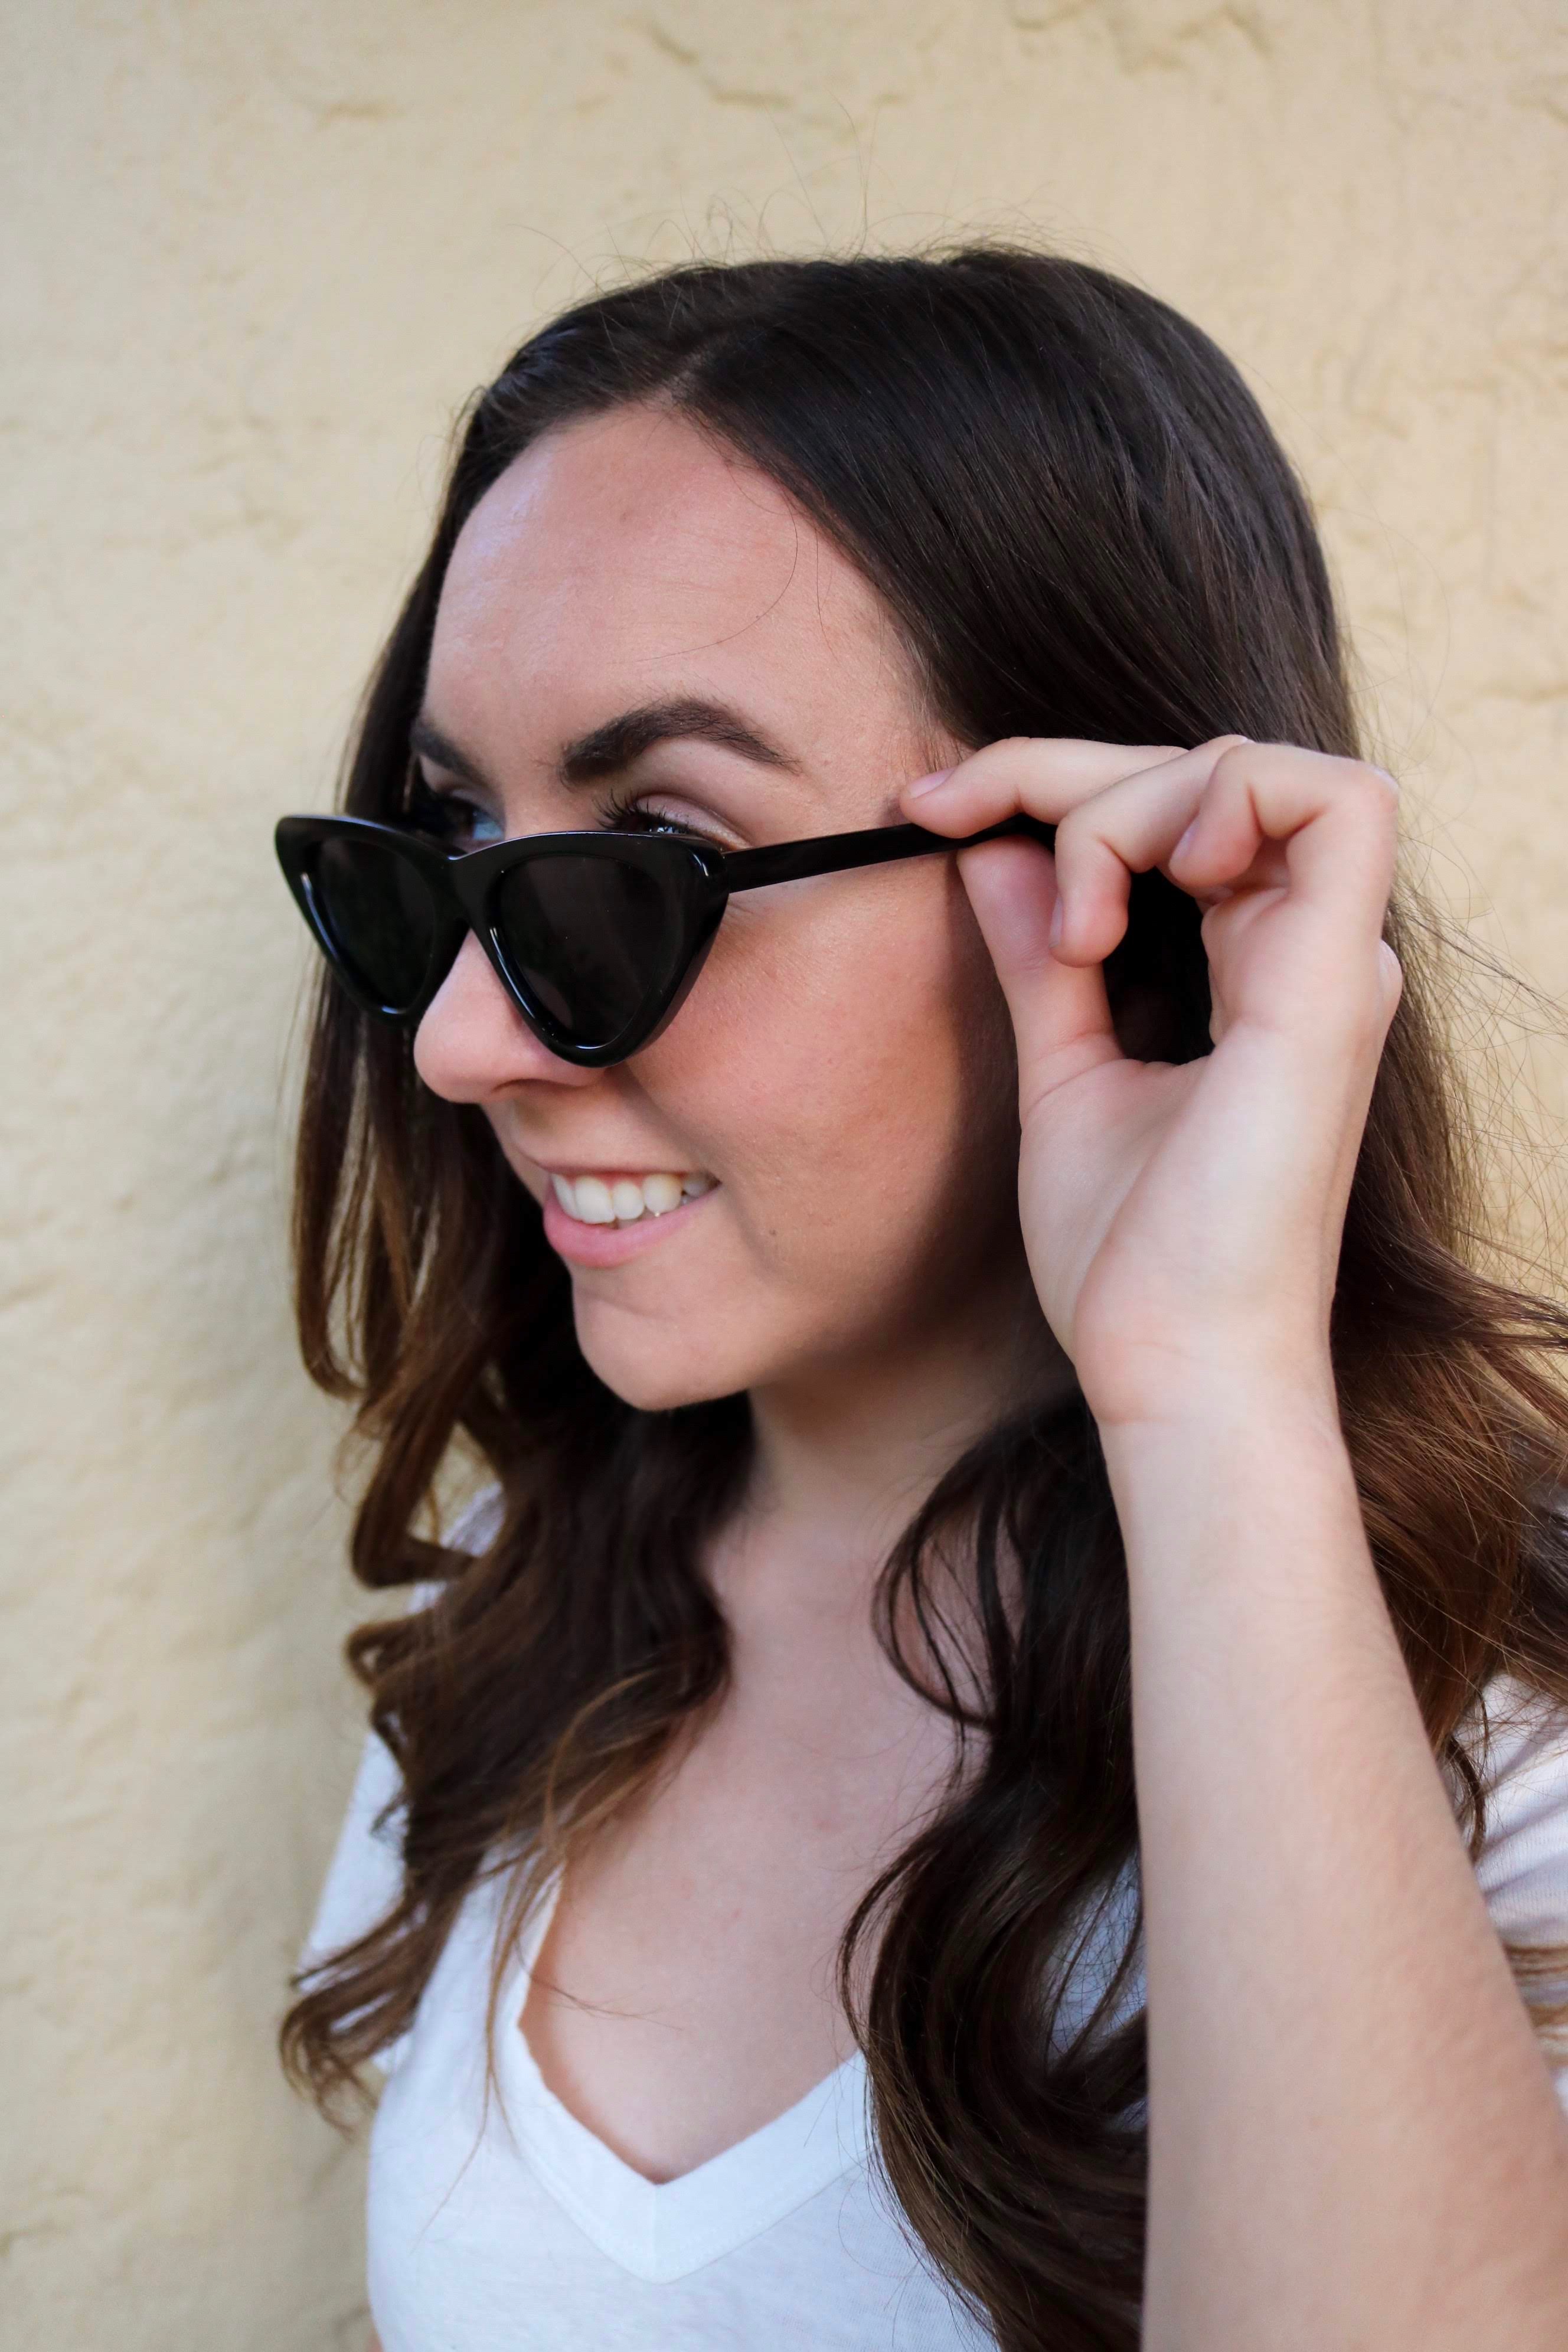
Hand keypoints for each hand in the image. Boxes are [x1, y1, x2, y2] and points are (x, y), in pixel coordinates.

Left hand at [902, 738, 1402, 1426]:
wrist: (1172, 1366)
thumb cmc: (1129, 1259)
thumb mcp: (1063, 1073)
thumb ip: (1042, 960)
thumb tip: (992, 852)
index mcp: (1260, 972)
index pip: (1175, 810)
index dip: (1048, 781)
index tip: (929, 812)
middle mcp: (1309, 953)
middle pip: (1200, 770)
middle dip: (1057, 770)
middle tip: (947, 812)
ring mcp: (1332, 963)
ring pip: (1250, 767)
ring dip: (1125, 801)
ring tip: (1068, 927)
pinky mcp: (1334, 983)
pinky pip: (1332, 802)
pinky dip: (1213, 804)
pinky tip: (1122, 896)